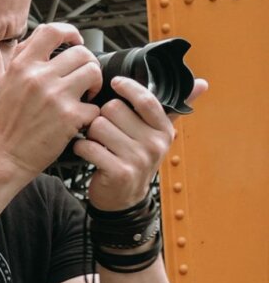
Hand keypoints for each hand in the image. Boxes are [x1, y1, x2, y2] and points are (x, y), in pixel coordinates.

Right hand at [0, 23, 101, 175]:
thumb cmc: (7, 121)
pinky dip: (91, 113)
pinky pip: (95, 105)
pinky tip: (80, 118)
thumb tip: (43, 37)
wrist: (6, 155)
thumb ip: (23, 58)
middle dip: (88, 64)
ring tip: (85, 95)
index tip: (75, 42)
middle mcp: (38, 77)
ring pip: (93, 73)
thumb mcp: (6, 82)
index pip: (52, 31)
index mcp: (22, 66)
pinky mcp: (70, 117)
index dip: (70, 33)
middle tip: (83, 78)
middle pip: (81, 53)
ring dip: (94, 84)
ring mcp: (55, 96)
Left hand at [75, 77, 208, 209]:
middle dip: (101, 117)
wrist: (124, 200)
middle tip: (105, 131)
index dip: (127, 87)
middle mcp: (154, 145)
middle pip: (112, 108)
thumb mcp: (157, 136)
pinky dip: (81, 148)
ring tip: (98, 143)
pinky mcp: (118, 172)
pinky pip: (88, 146)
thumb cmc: (136, 160)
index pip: (146, 99)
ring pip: (97, 125)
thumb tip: (202, 84)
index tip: (115, 82)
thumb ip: (173, 109)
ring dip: (89, 134)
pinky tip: (88, 153)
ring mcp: (138, 160)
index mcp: (164, 131)